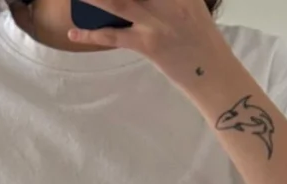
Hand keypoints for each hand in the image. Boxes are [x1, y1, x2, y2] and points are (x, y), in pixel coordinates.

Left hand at [68, 0, 223, 77]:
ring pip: (117, 1)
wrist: (214, 73)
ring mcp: (157, 21)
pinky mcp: (149, 44)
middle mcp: (168, 0)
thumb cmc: (201, 40)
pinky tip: (73, 31)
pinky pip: (113, 36)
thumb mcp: (191, 5)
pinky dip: (91, 34)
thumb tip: (138, 2)